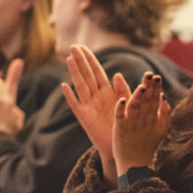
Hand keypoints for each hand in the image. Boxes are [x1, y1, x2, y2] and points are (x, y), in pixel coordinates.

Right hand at [62, 45, 131, 178]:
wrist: (120, 145)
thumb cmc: (124, 125)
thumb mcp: (127, 104)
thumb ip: (124, 90)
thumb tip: (116, 74)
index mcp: (107, 92)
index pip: (97, 72)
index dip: (90, 59)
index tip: (82, 46)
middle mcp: (96, 97)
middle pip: (87, 76)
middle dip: (81, 61)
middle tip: (73, 46)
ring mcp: (89, 106)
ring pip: (80, 86)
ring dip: (75, 73)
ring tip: (70, 60)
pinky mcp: (85, 118)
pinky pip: (76, 105)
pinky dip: (70, 96)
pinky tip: (64, 86)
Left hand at [112, 72, 170, 173]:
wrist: (136, 164)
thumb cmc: (148, 145)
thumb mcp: (161, 129)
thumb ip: (164, 113)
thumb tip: (164, 97)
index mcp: (153, 119)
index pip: (155, 100)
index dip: (156, 88)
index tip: (157, 76)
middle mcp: (143, 121)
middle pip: (147, 102)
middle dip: (149, 88)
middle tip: (150, 75)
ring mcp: (132, 125)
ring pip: (135, 108)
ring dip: (138, 97)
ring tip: (141, 86)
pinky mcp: (120, 130)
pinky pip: (120, 118)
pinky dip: (120, 110)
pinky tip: (121, 100)